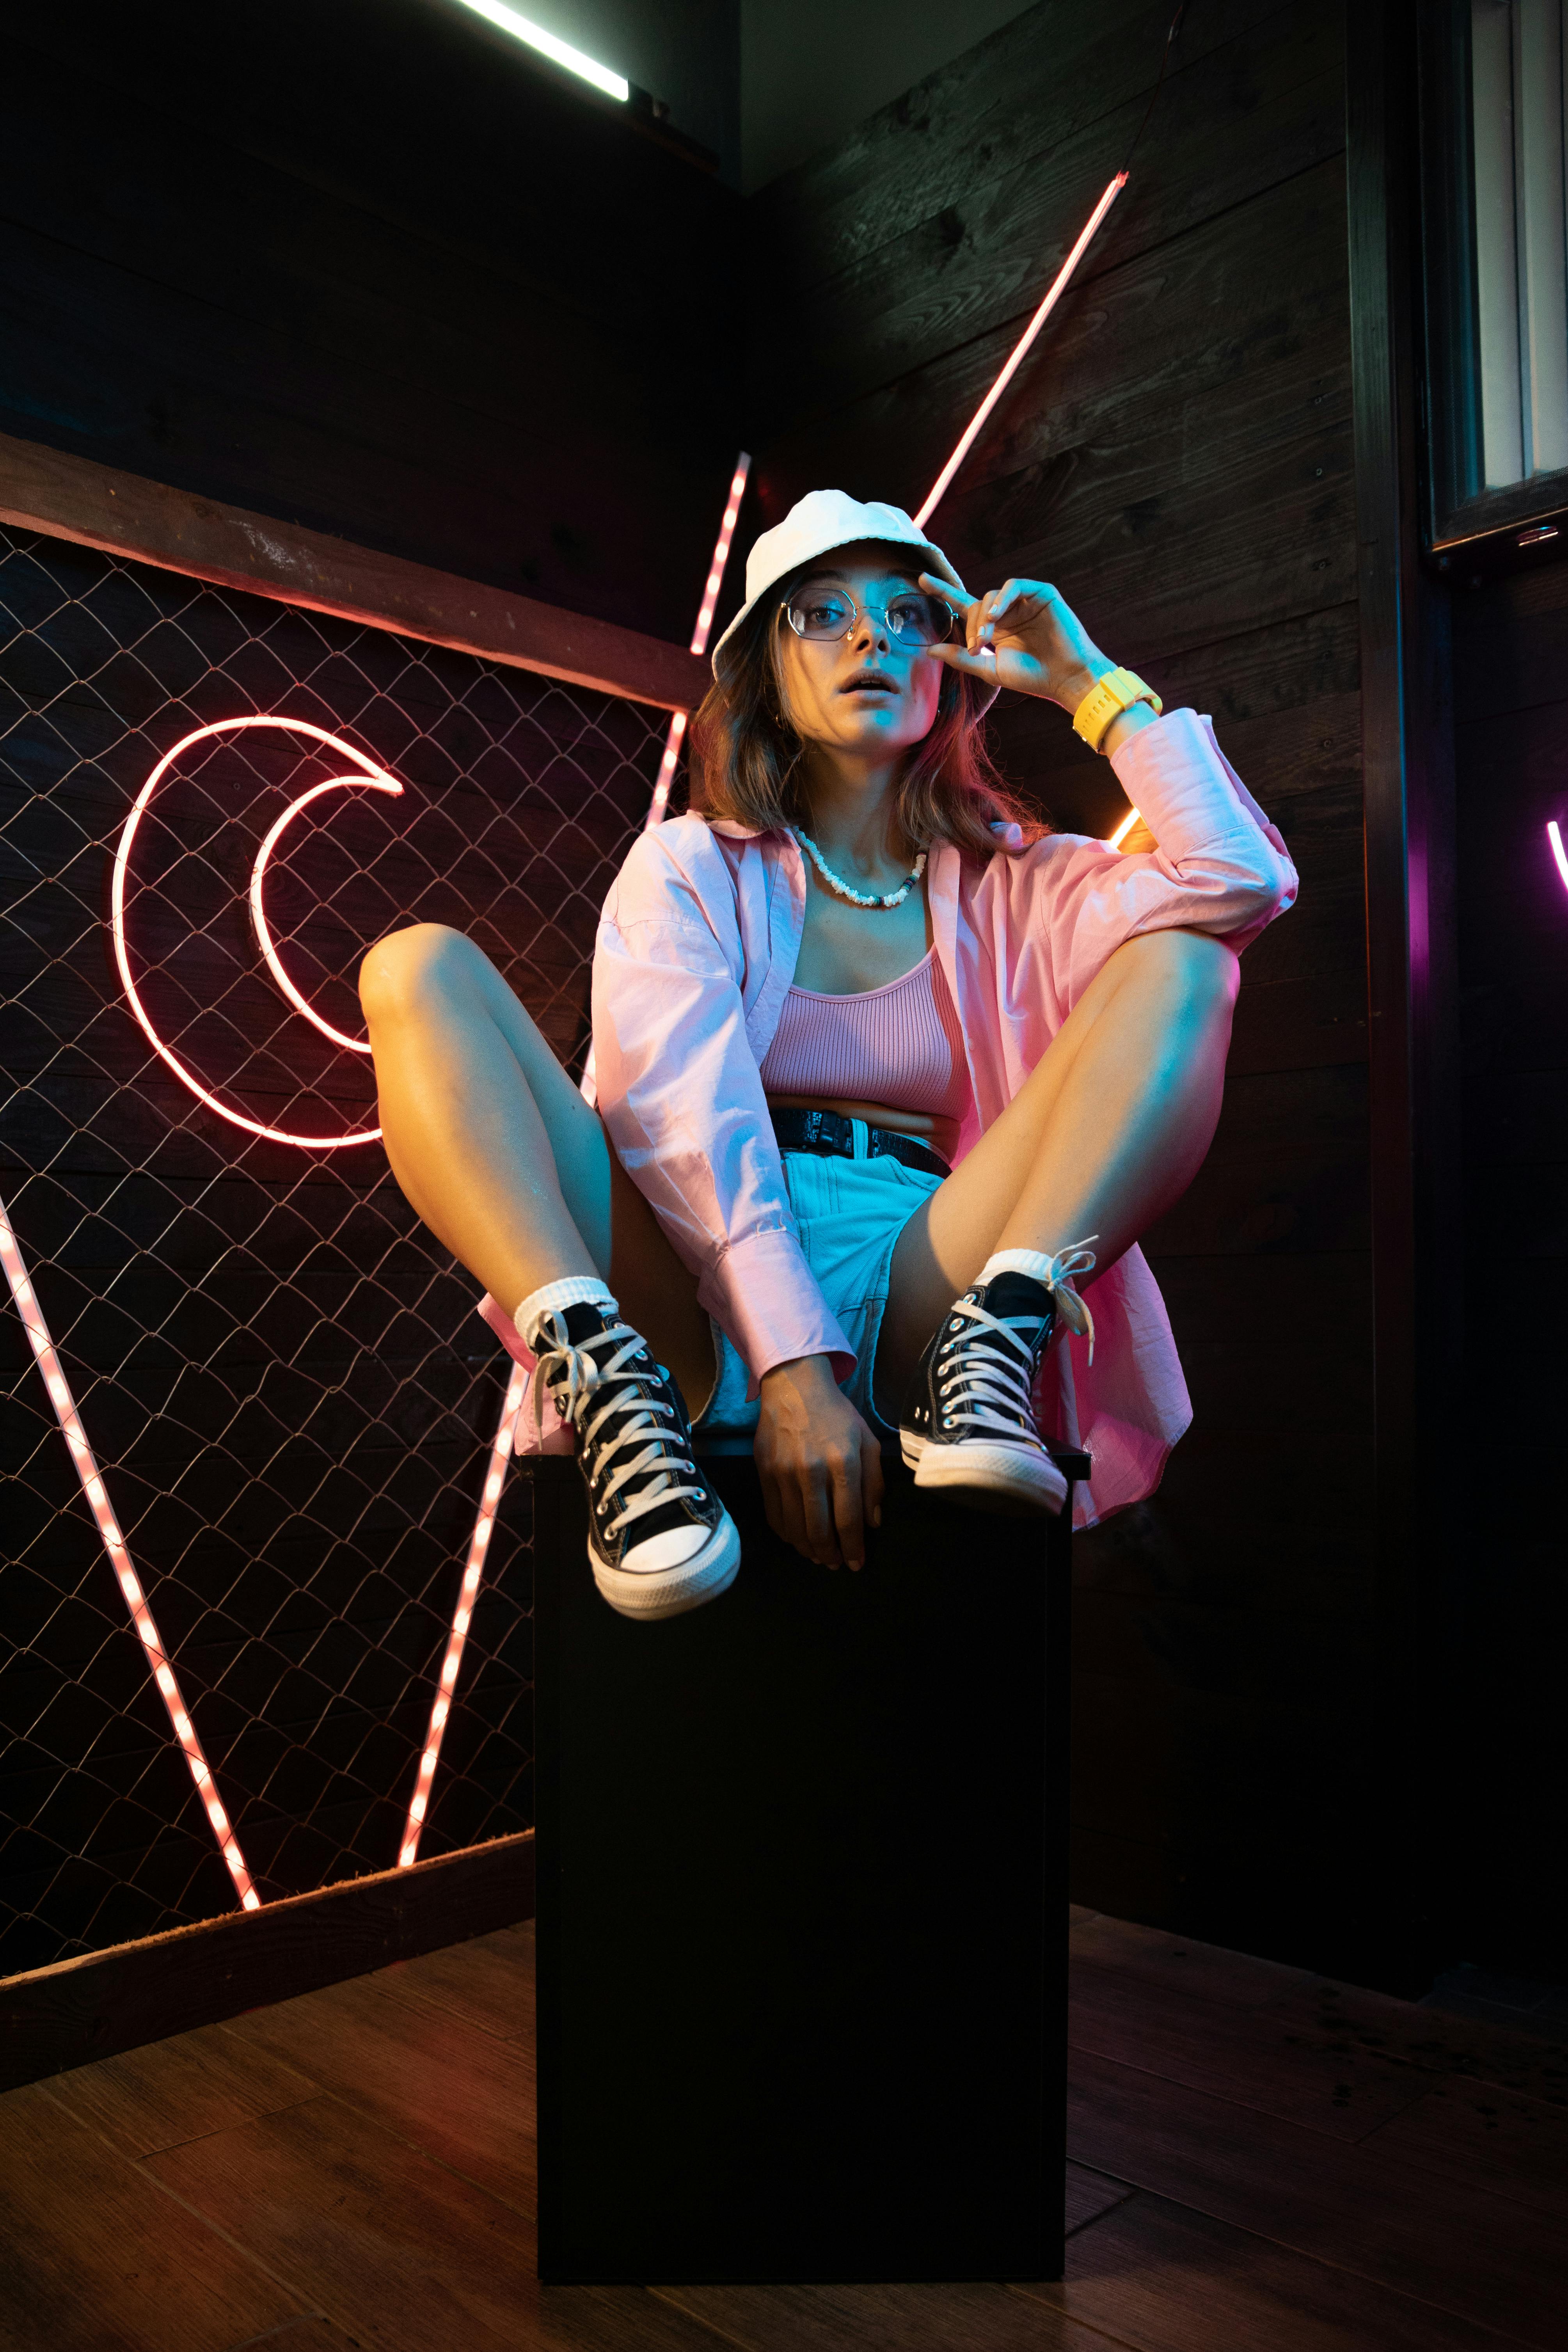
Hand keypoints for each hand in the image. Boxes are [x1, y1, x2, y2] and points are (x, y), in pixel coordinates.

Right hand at [754, 1355, 883, 1570]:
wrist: (794, 1386)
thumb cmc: (837, 1415)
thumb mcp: (868, 1442)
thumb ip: (874, 1483)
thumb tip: (872, 1523)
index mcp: (842, 1462)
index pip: (848, 1519)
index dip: (853, 1548)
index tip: (857, 1563)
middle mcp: (811, 1469)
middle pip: (818, 1530)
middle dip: (829, 1555)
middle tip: (836, 1565)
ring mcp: (783, 1472)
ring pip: (794, 1527)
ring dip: (807, 1549)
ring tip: (818, 1557)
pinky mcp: (764, 1471)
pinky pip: (774, 1514)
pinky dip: (786, 1534)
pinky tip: (797, 1539)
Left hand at [920, 570, 1114, 713]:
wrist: (1065, 677)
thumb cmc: (1031, 677)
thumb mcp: (990, 670)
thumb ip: (961, 658)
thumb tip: (929, 650)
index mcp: (995, 628)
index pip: (964, 606)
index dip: (944, 592)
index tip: (922, 581)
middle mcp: (1007, 612)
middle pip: (975, 605)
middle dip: (971, 625)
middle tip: (977, 646)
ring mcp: (1024, 601)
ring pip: (992, 595)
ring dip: (984, 616)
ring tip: (987, 638)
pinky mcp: (1042, 594)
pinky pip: (1014, 586)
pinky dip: (1002, 599)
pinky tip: (996, 615)